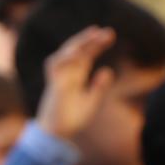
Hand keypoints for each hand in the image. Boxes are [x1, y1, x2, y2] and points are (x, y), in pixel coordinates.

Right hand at [35, 26, 115, 140]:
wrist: (58, 132)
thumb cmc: (72, 118)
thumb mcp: (91, 101)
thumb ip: (99, 87)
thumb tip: (108, 71)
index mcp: (76, 74)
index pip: (87, 54)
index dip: (96, 44)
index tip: (110, 35)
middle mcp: (67, 72)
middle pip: (78, 49)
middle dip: (91, 39)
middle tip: (108, 32)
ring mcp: (60, 76)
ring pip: (66, 52)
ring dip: (79, 43)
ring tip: (94, 35)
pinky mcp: (54, 84)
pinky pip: (56, 66)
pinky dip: (66, 57)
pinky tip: (79, 53)